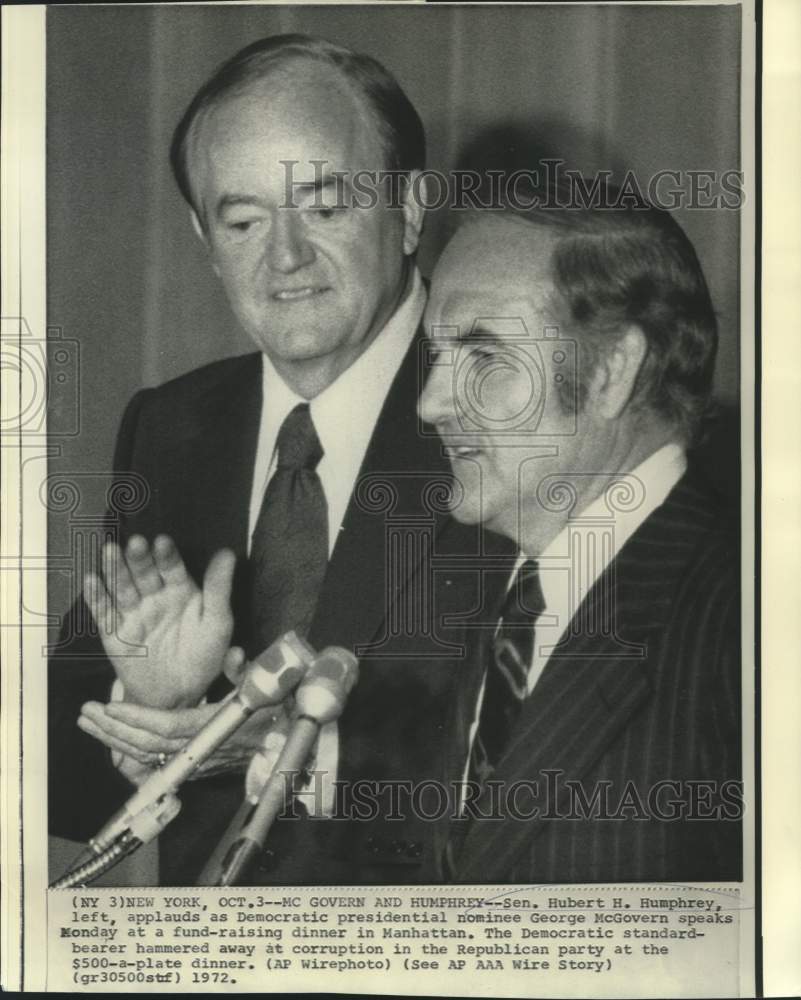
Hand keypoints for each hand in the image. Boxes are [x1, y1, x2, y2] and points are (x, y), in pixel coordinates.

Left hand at [77, 688, 292, 778]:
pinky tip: (113, 743)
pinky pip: (155, 765)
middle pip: (149, 746)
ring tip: (91, 724)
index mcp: (215, 728)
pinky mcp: (194, 769)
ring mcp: (196, 764)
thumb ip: (244, 672)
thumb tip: (233, 654)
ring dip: (116, 741)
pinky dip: (130, 754)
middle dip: (115, 730)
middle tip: (87, 713)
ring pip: (148, 757)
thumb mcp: (264, 688)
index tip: (111, 706)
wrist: (291, 747)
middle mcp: (201, 750)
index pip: (167, 727)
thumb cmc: (278, 713)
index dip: (137, 718)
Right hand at [84, 534, 234, 708]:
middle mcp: (155, 598)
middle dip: (139, 559)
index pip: (172, 568)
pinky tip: (91, 580)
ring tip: (110, 551)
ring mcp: (133, 614)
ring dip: (115, 570)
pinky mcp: (114, 633)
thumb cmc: (203, 657)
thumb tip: (227, 554)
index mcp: (181, 592)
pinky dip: (96, 597)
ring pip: (122, 588)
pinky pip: (104, 613)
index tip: (163, 542)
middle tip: (136, 543)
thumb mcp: (217, 623)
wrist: (177, 696)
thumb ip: (219, 589)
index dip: (167, 556)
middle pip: (145, 574)